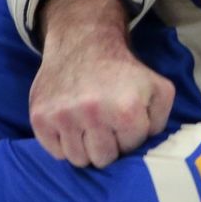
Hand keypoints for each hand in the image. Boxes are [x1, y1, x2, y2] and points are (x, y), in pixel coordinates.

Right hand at [31, 0, 174, 166]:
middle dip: (107, 145)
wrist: (83, 41)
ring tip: (88, 125)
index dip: (128, 136)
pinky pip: (55, 152)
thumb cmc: (123, 70)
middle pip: (102, 159)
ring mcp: (63, 116)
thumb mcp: (158, 87)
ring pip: (78, 159)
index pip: (129, 149)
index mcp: (125, 109)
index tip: (123, 121)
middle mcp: (92, 113)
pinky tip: (71, 124)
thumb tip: (146, 145)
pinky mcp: (40, 117)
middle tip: (105, 124)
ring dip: (85, 147)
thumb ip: (160, 120)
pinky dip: (63, 144)